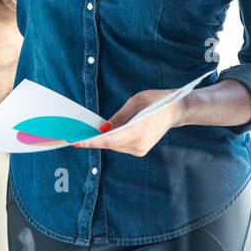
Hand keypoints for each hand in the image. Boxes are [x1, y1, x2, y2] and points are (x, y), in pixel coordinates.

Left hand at [72, 89, 186, 156]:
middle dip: (92, 140)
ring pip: (114, 146)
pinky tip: (102, 134)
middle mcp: (140, 144)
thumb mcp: (136, 102)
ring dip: (101, 140)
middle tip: (73, 136)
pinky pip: (120, 146)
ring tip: (84, 134)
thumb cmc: (157, 100)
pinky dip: (110, 141)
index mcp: (140, 130)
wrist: (176, 111)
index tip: (76, 142)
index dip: (91, 141)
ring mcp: (141, 149)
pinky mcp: (141, 150)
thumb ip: (119, 117)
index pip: (110, 139)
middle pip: (110, 144)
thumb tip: (103, 129)